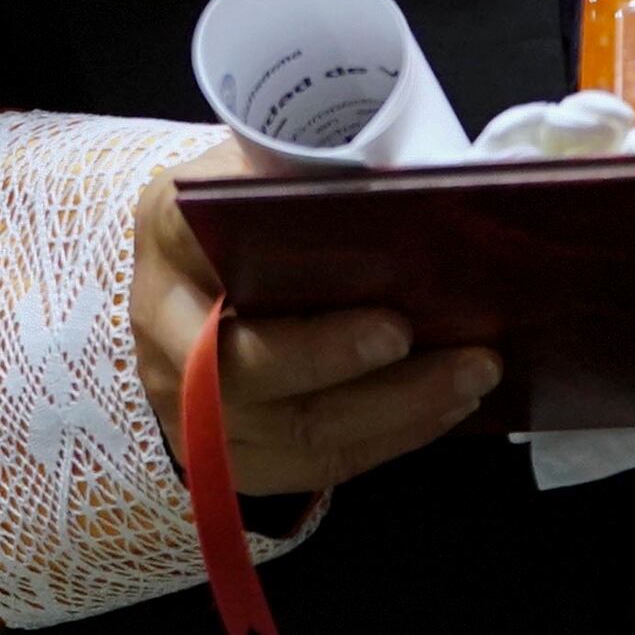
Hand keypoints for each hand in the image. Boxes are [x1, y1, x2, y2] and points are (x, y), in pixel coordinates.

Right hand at [132, 140, 503, 497]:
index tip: (382, 312)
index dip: (287, 302)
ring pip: (294, 430)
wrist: (205, 281)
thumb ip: (305, 171)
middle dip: (339, 361)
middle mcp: (163, 334)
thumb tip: (396, 180)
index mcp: (170, 240)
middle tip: (418, 336)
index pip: (212, 270)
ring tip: (472, 374)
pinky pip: (319, 464)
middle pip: (244, 371)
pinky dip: (391, 438)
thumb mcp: (258, 170)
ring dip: (393, 408)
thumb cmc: (248, 216)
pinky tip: (447, 407)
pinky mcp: (236, 458)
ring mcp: (191, 409)